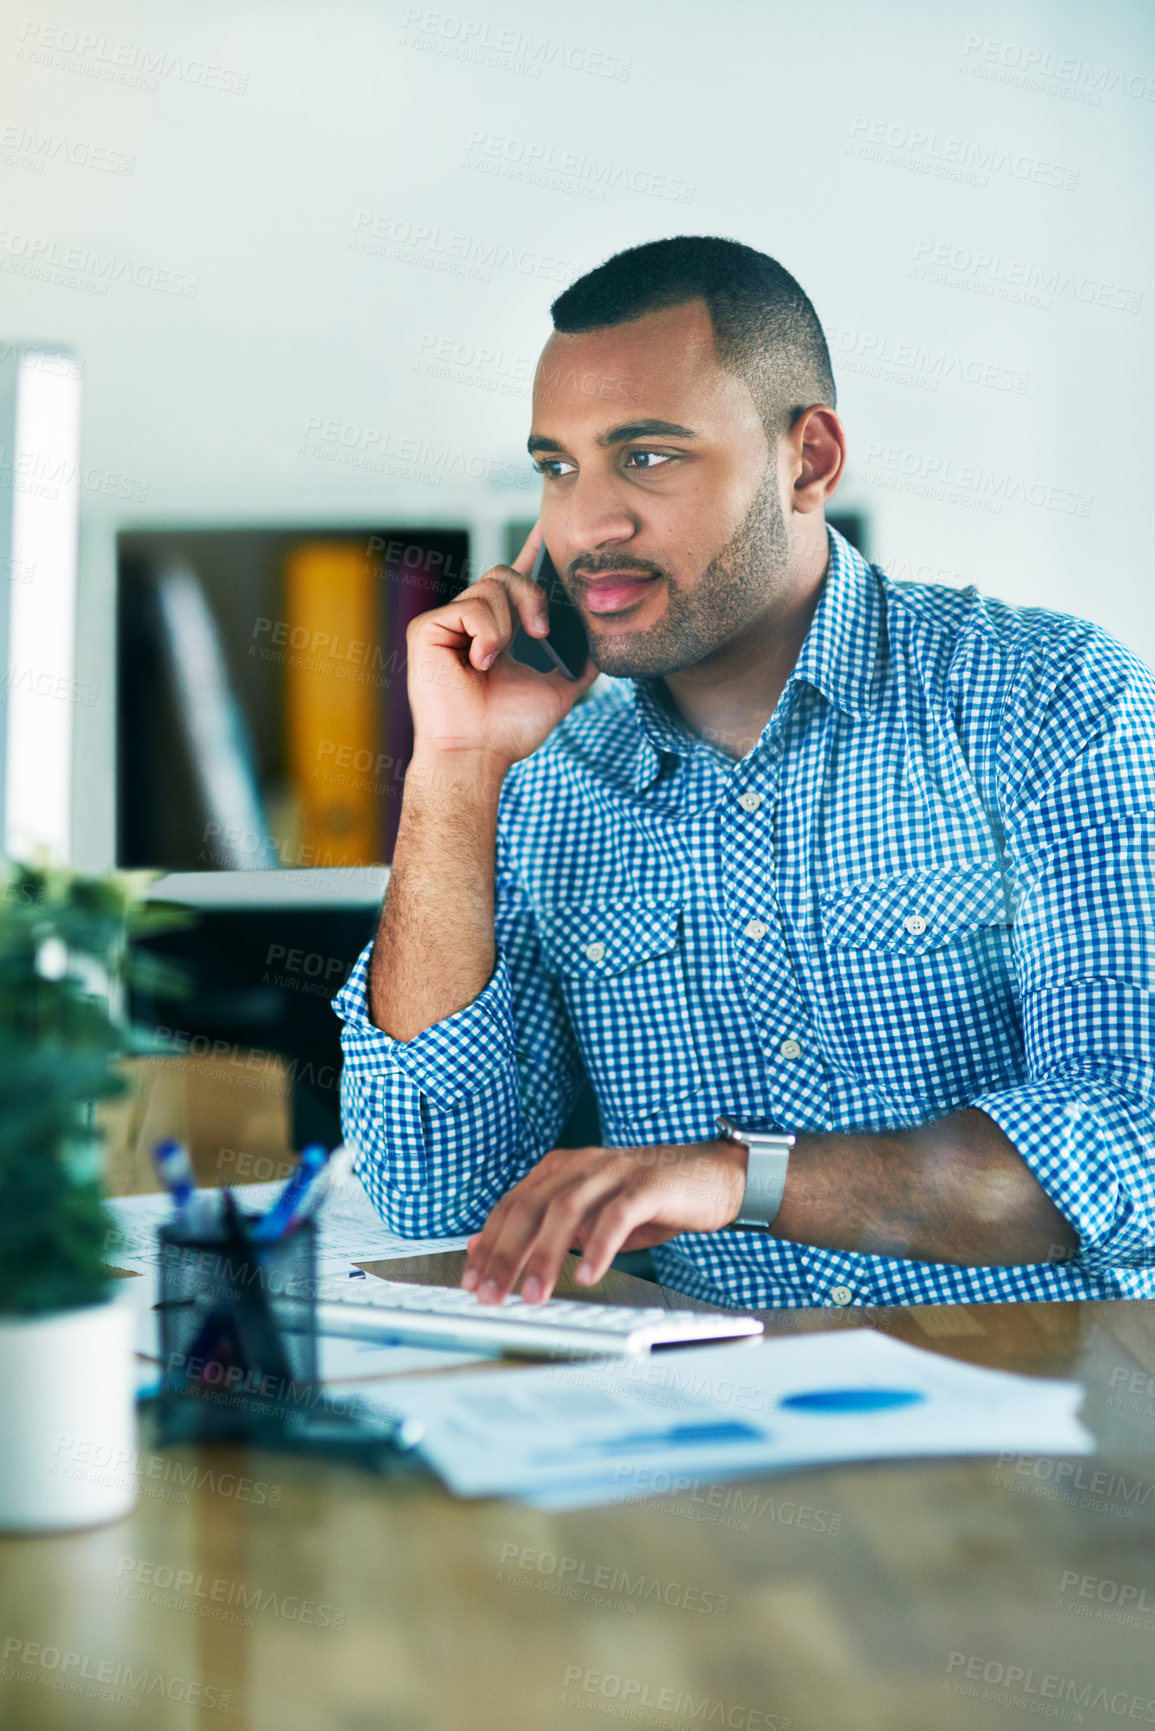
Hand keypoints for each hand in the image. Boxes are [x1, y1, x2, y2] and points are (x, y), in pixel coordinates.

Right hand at [405, 521, 598, 771]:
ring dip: (507, 625)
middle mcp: (470, 623)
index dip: (531, 551)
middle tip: (541, 632)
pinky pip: (470, 606)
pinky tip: (478, 663)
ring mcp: (447, 625)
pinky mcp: (427, 629)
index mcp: (497, 631)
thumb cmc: (508, 730)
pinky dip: (486, 635)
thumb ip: (580, 664)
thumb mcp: (559, 690)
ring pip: (490, 588)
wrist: (479, 754)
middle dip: (532, 596)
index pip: (514, 580)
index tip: (550, 525)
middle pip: (506, 574)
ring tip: (496, 661)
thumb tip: (601, 645)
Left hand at [461, 1139, 748, 1304]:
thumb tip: (483, 1245)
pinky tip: (587, 1274)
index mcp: (560, 1169)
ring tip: (534, 1295)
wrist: (711, 1177)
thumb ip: (543, 1228)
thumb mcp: (589, 1217)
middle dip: (506, 1255)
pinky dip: (599, 1246)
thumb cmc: (647, 1202)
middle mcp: (582, 1164)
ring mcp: (614, 1171)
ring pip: (566, 1210)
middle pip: (530, 1207)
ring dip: (545, 1256)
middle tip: (492, 1295)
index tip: (472, 1281)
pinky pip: (617, 1215)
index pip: (511, 1205)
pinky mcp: (648, 1185)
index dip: (488, 1244)